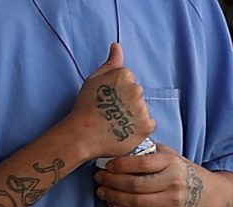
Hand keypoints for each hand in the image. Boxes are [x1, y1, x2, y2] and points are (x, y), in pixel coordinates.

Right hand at [65, 45, 153, 163]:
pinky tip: (125, 129)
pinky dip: (139, 127)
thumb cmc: (86, 106)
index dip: (118, 90)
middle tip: (111, 111)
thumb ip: (111, 62)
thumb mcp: (95, 79)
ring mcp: (143, 108)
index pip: (129, 79)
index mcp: (124, 75)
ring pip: (143, 109)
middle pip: (137, 93)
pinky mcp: (148, 125)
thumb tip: (117, 46)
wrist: (84, 134)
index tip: (108, 98)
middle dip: (127, 101)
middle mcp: (136, 89)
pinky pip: (149, 123)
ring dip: (134, 114)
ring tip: (117, 121)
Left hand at [94, 144, 206, 206]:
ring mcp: (172, 201)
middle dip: (112, 182)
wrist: (208, 194)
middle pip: (135, 185)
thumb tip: (120, 150)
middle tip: (99, 178)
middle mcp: (173, 182)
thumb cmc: (183, 172)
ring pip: (136, 202)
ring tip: (102, 192)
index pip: (142, 164)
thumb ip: (149, 152)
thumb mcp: (171, 155)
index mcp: (171, 163)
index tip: (107, 165)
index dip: (120, 165)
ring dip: (114, 197)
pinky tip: (115, 206)